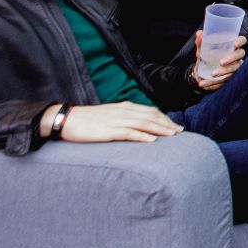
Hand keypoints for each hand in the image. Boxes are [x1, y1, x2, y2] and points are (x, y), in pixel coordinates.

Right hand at [47, 101, 181, 143]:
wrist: (66, 119)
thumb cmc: (87, 120)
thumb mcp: (109, 115)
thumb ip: (123, 118)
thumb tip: (138, 126)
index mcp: (124, 107)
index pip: (150, 111)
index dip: (164, 118)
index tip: (175, 125)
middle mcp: (123, 111)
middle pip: (151, 116)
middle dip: (167, 124)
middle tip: (180, 131)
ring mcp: (116, 121)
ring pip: (144, 123)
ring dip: (160, 129)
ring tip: (173, 135)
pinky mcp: (108, 131)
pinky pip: (129, 133)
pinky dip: (142, 136)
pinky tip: (152, 140)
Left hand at [192, 30, 245, 91]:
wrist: (201, 71)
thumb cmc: (206, 56)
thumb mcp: (202, 49)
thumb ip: (201, 42)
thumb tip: (199, 34)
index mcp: (232, 46)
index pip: (242, 40)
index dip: (240, 42)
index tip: (234, 44)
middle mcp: (236, 57)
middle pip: (239, 56)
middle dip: (231, 59)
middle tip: (221, 62)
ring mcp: (234, 68)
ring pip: (233, 70)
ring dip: (223, 72)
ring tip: (212, 74)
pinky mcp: (229, 79)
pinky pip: (224, 82)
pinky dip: (213, 83)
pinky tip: (204, 84)